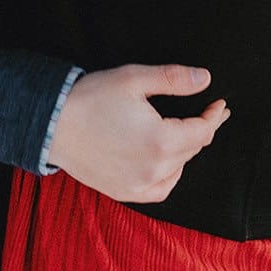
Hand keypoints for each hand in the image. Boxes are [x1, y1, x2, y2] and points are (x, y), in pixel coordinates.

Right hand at [47, 63, 230, 202]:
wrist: (51, 124)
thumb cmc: (91, 98)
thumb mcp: (134, 79)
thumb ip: (174, 79)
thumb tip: (205, 79)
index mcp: (161, 141)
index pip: (202, 131)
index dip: (214, 116)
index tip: (220, 104)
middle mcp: (154, 169)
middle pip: (193, 149)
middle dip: (203, 129)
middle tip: (209, 114)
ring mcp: (138, 185)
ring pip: (178, 169)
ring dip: (186, 151)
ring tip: (187, 133)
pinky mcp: (124, 192)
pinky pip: (160, 190)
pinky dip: (169, 176)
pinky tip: (167, 163)